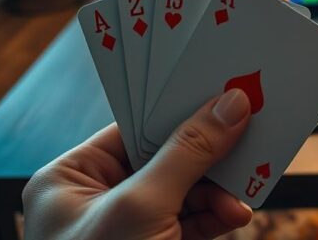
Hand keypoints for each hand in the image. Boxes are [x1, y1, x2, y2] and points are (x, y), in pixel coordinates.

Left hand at [22, 89, 253, 239]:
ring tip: (246, 189)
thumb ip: (187, 153)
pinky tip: (237, 213)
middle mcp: (94, 200)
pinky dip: (216, 218)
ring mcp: (125, 229)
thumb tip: (229, 105)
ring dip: (218, 191)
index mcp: (68, 179)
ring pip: (184, 190)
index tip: (223, 91)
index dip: (179, 109)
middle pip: (164, 155)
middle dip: (207, 153)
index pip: (132, 127)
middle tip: (249, 132)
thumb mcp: (141, 208)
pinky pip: (190, 222)